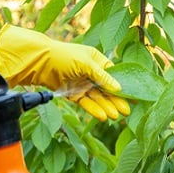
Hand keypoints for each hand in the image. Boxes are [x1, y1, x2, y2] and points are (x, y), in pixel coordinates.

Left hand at [0, 24, 129, 120]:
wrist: (40, 62)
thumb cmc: (64, 56)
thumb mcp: (86, 64)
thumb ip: (103, 77)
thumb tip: (119, 88)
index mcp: (96, 60)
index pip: (113, 75)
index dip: (122, 86)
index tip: (133, 96)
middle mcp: (91, 73)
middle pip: (107, 89)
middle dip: (117, 100)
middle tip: (127, 111)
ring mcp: (83, 84)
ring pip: (98, 98)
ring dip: (107, 106)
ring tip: (116, 116)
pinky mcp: (74, 94)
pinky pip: (87, 103)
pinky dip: (94, 109)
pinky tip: (103, 116)